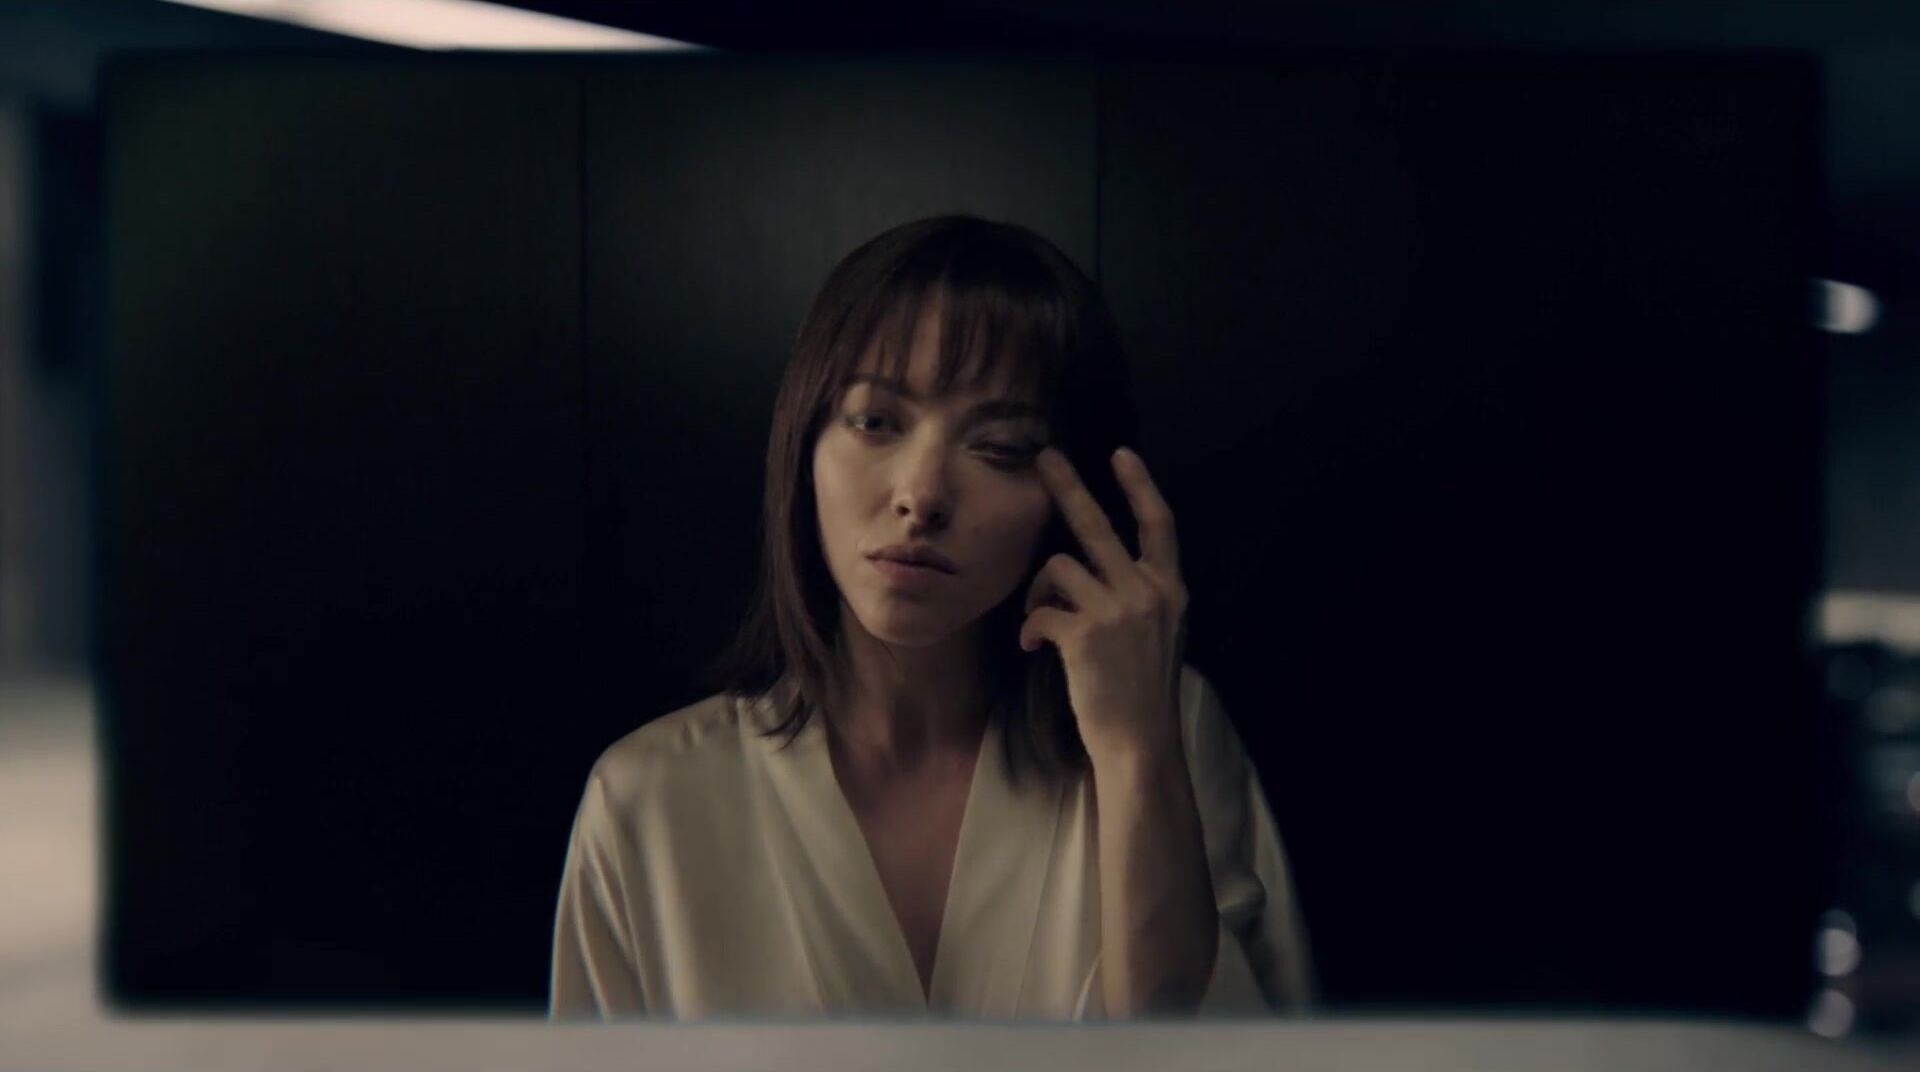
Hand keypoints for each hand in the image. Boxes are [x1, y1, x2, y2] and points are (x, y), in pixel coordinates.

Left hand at [1019, 445, 1188, 763]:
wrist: (1140, 741)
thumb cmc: (1143, 693)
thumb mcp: (1161, 634)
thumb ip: (1141, 596)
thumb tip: (1100, 568)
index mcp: (1170, 589)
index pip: (1159, 523)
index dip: (1139, 485)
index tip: (1120, 453)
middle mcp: (1148, 590)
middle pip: (1097, 524)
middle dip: (1067, 486)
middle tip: (1046, 457)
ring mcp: (1117, 609)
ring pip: (1058, 567)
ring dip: (1040, 590)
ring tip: (1042, 621)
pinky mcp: (1085, 633)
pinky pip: (1041, 610)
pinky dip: (1031, 627)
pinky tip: (1034, 648)